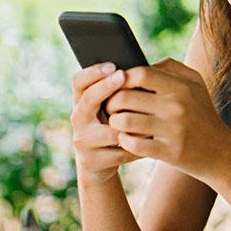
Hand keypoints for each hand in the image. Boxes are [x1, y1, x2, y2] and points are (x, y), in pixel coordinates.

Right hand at [70, 63, 141, 181]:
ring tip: (151, 115)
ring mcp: (83, 141)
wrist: (101, 165)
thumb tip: (143, 70)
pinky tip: (152, 141)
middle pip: (88, 99)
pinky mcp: (92, 161)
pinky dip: (138, 146)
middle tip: (123, 76)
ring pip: (110, 130)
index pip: (79, 82)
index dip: (93, 72)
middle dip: (106, 87)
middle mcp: (78, 118)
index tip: (112, 65)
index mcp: (82, 102)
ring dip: (132, 124)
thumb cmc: (112, 128)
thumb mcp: (110, 110)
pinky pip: (120, 151)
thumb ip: (118, 94)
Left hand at [104, 58, 230, 179]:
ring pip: (126, 121)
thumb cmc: (201, 114)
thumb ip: (171, 67)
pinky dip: (125, 141)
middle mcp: (177, 106)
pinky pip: (133, 144)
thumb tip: (141, 63)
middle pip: (126, 97)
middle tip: (110, 107)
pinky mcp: (169, 152)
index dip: (123, 78)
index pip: (141, 74)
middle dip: (112, 102)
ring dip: (115, 122)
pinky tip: (128, 139)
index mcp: (182, 87)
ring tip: (117, 122)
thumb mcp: (196, 84)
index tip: (118, 85)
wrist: (220, 152)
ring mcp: (173, 130)